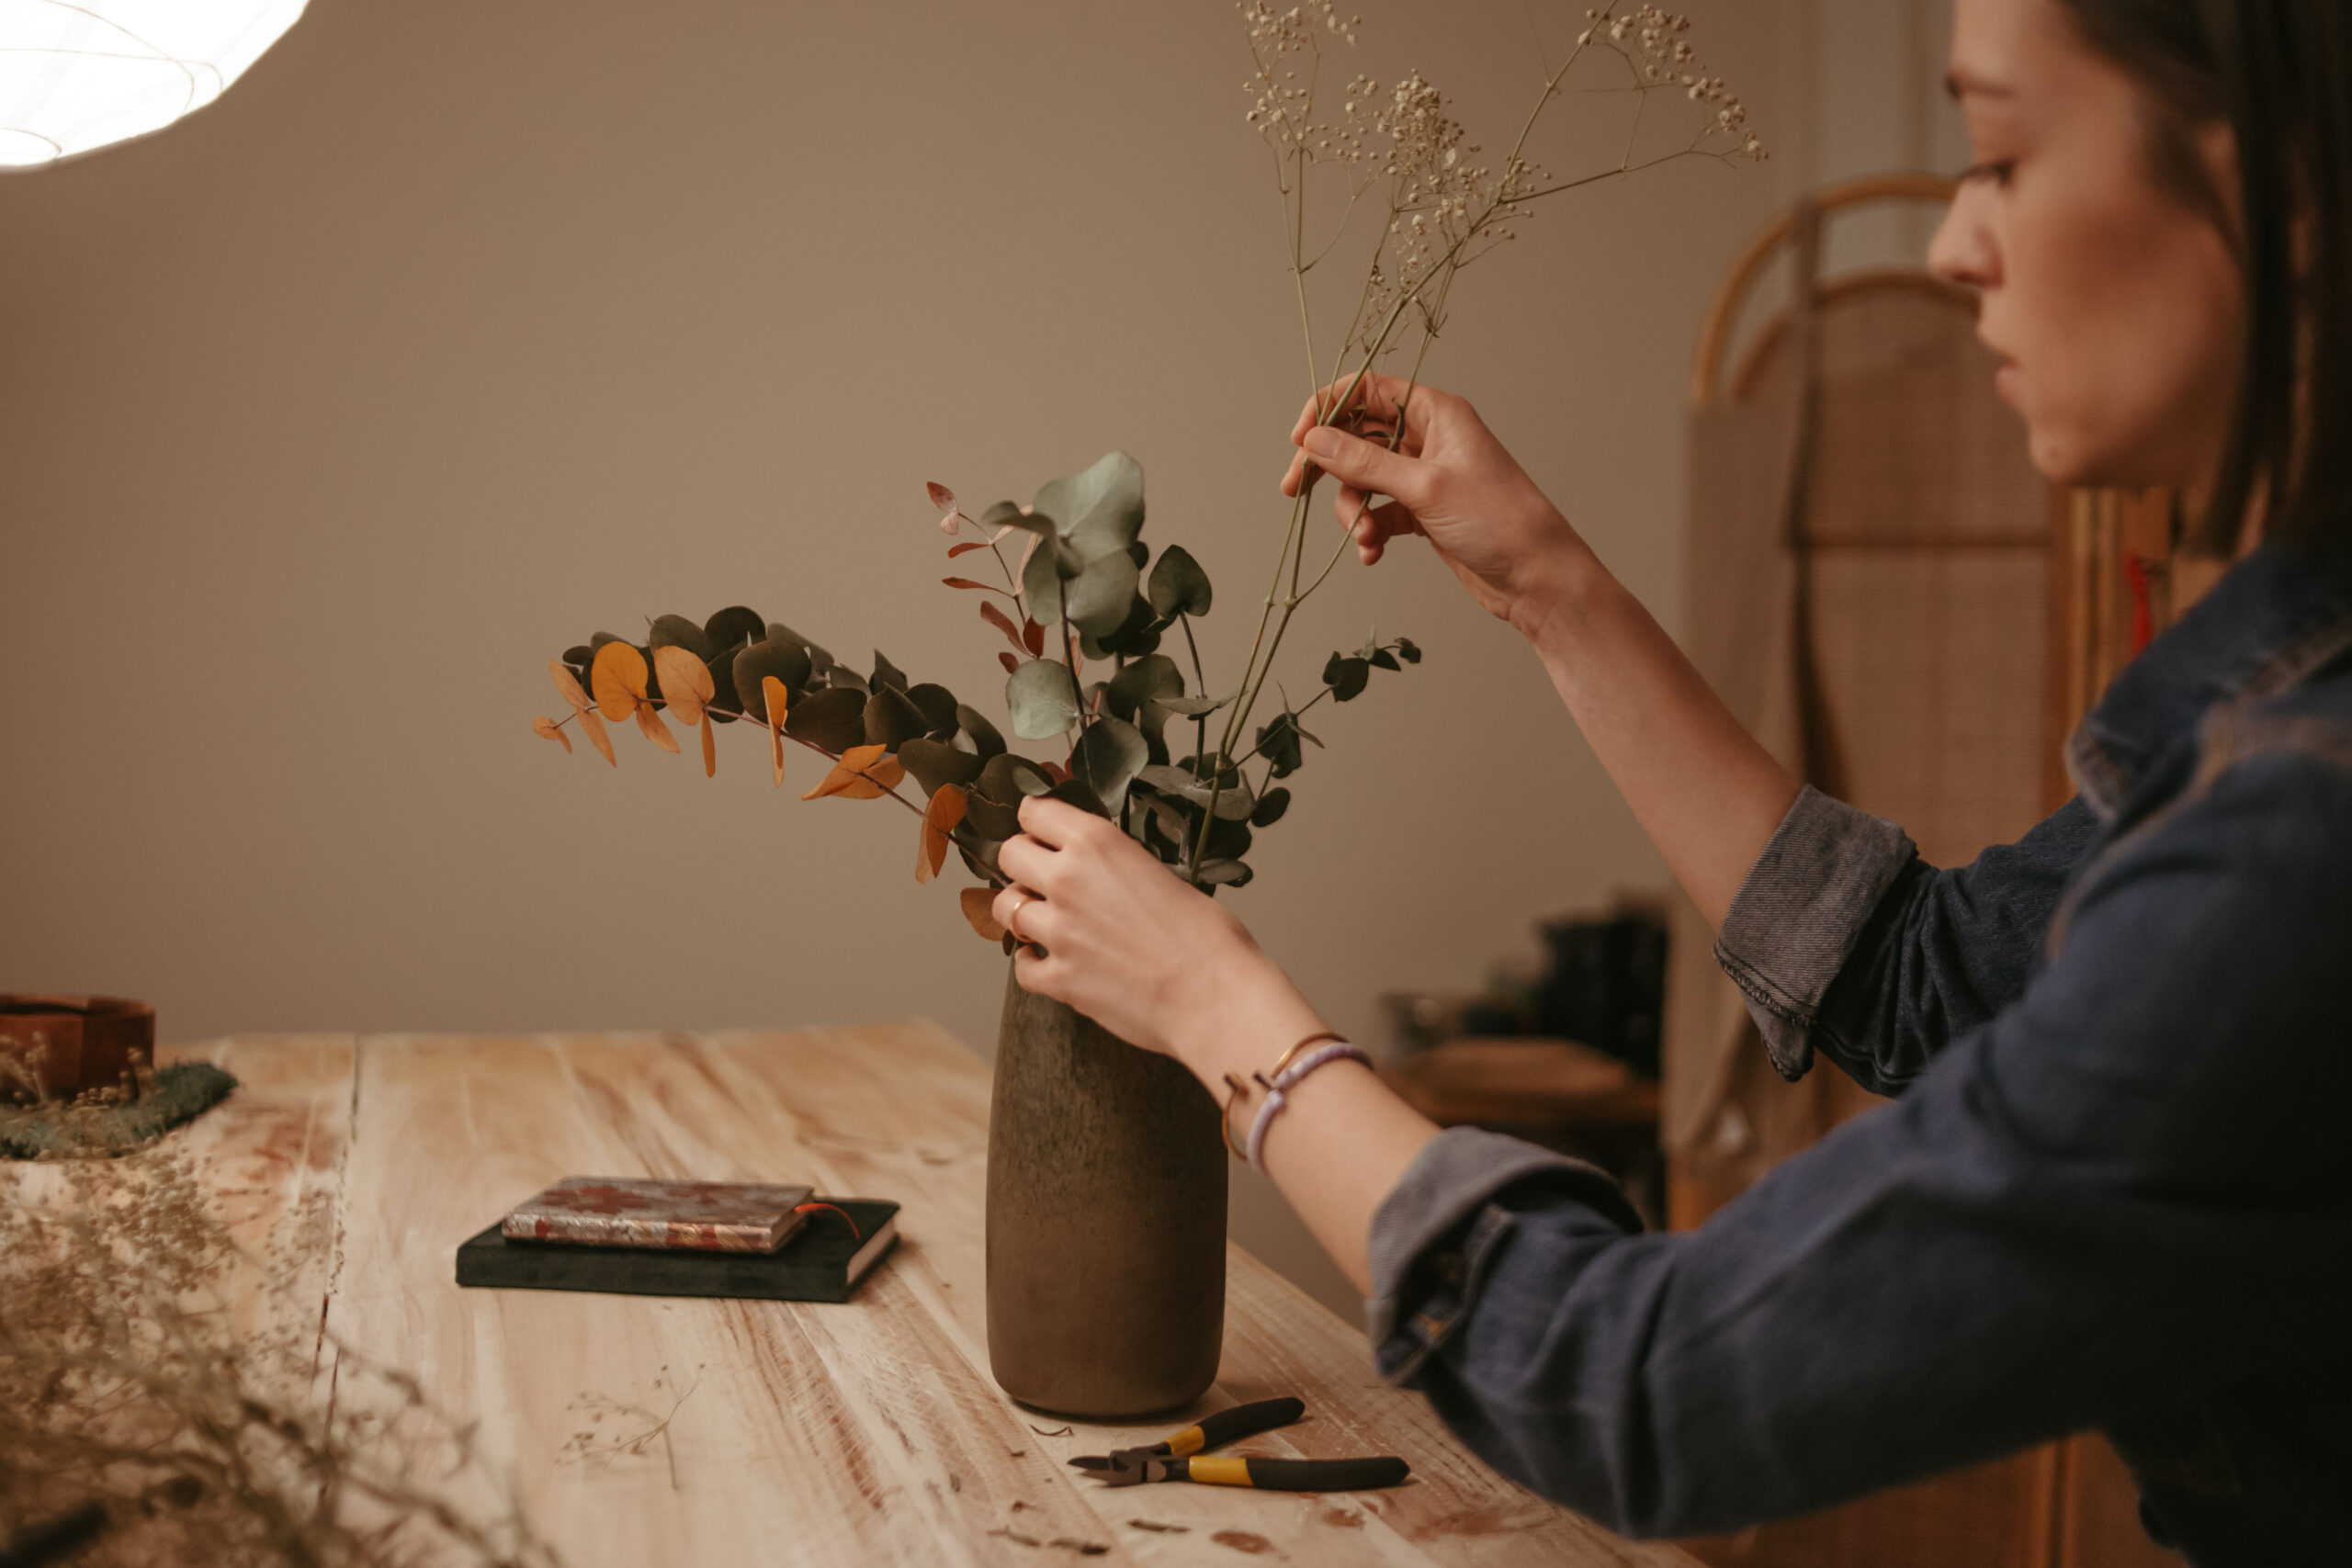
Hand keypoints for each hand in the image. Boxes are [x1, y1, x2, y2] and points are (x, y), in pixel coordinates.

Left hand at [991, 796, 1321, 1079]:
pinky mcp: (1058, 978)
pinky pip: (1021, 966)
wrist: (1215, 998)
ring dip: (1022, 912)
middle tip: (1042, 878)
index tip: (1042, 832)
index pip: (1034, 811)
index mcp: (1098, 843)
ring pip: (1005, 908)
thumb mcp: (1164, 873)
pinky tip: (1053, 962)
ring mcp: (1058, 931)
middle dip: (1022, 864)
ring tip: (1047, 921)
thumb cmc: (1208, 938)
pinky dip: (1033, 964)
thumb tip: (1101, 869)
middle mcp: (1068, 880)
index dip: (1037, 822)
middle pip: (1009, 854)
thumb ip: (1118, 866)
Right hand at [1280, 373, 1591, 637]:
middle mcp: (1428, 437)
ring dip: (1352, 510)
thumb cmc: (1498, 521)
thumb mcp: (1424, 487)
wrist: (1536, 576)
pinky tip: (1372, 553)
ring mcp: (1424, 475)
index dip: (1328, 410)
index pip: (1366, 390)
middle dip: (1326, 465)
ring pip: (1363, 480)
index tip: (1300, 441)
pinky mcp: (1422, 511)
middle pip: (1357, 436)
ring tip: (1362, 538)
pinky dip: (1369, 531)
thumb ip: (1363, 463)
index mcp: (1435, 413)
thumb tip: (1313, 440)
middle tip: (1294, 489)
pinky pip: (1378, 512)